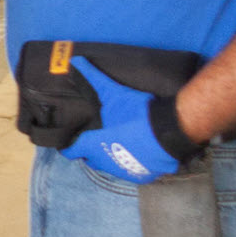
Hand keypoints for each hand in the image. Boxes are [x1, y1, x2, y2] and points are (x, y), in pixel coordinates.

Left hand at [61, 58, 202, 183]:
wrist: (169, 131)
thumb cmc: (136, 113)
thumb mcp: (113, 94)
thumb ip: (93, 79)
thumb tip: (75, 60)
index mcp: (94, 146)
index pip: (73, 152)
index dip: (68, 147)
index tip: (66, 144)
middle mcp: (106, 163)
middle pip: (92, 159)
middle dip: (90, 151)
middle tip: (93, 139)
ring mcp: (125, 172)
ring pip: (110, 167)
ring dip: (109, 157)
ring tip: (113, 144)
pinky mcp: (142, 176)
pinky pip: (129, 171)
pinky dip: (128, 164)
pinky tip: (132, 152)